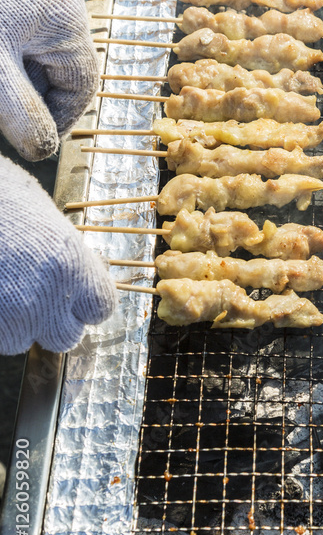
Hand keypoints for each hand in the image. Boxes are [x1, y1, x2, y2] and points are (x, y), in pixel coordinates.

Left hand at [0, 0, 98, 160]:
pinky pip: (14, 49)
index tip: (25, 142)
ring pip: (32, 65)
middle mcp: (59, 9)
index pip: (81, 88)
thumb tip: (43, 153)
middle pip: (56, 76)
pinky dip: (2, 70)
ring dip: (11, 89)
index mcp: (67, 20)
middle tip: (1, 120)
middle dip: (27, 103)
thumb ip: (20, 111)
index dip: (56, 122)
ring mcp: (33, 4)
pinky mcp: (10, 4)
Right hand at [0, 155, 115, 354]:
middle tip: (37, 300)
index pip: (101, 307)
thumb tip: (69, 274)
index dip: (87, 303)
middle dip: (53, 321)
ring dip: (16, 325)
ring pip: (22, 342)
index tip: (77, 297)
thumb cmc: (0, 193)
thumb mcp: (41, 214)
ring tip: (2, 290)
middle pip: (66, 336)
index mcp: (71, 263)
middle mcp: (45, 296)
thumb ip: (61, 252)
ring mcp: (9, 315)